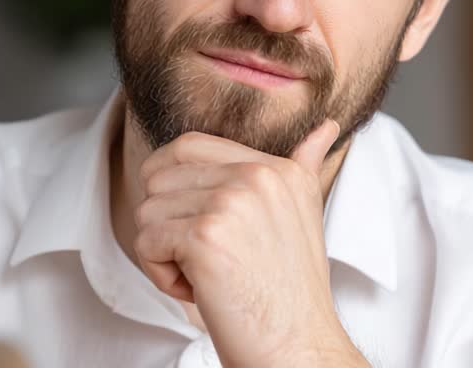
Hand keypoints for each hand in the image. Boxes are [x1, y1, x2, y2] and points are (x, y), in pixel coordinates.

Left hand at [134, 120, 367, 367]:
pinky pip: (146, 243)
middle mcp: (256, 176)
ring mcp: (231, 203)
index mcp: (276, 167)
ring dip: (165, 254)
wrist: (298, 349)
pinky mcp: (205, 236)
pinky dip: (161, 276)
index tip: (188, 223)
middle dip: (167, 223)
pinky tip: (201, 291)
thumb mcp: (305, 215)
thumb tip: (325, 127)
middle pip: (159, 178)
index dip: (169, 182)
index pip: (189, 145)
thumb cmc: (291, 293)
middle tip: (205, 258)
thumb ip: (304, 165)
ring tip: (208, 277)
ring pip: (148, 212)